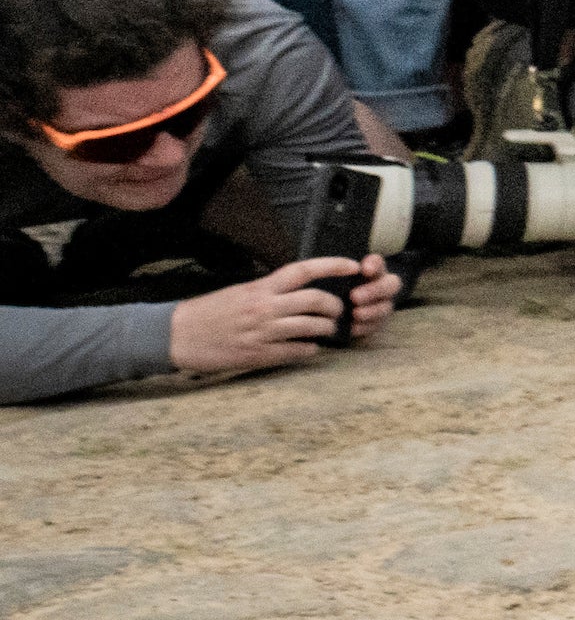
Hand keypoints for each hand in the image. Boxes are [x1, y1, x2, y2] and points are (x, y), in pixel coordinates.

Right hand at [168, 256, 394, 374]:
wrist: (176, 335)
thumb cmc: (208, 312)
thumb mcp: (239, 292)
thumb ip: (269, 290)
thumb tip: (297, 290)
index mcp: (260, 288)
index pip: (304, 270)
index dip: (333, 265)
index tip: (354, 266)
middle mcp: (264, 307)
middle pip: (315, 300)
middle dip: (335, 305)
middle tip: (339, 310)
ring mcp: (263, 332)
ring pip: (311, 326)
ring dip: (326, 328)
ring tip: (326, 330)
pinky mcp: (258, 354)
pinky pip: (296, 351)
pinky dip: (309, 349)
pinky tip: (308, 348)